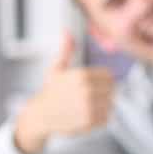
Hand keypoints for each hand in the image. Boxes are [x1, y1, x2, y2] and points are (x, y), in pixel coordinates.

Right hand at [13, 31, 115, 153]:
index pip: (109, 76)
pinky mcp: (89, 122)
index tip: (94, 85)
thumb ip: (66, 50)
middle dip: (103, 93)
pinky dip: (100, 118)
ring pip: (111, 104)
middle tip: (90, 97)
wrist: (40, 115)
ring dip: (103, 106)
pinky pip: (107, 118)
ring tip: (88, 106)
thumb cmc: (51, 91)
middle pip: (112, 90)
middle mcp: (86, 91)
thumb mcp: (57, 68)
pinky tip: (87, 115)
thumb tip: (66, 31)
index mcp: (81, 76)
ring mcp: (89, 107)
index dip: (103, 81)